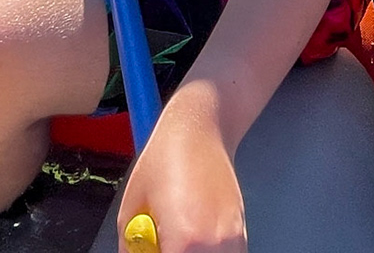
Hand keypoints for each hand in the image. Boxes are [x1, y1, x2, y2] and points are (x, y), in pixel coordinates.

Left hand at [117, 120, 245, 252]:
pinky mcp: (242, 237)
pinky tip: (191, 239)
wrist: (200, 132)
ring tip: (173, 239)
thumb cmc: (162, 163)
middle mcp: (217, 246)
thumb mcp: (131, 211)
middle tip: (159, 243)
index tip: (150, 250)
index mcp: (186, 241)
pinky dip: (204, 252)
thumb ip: (133, 249)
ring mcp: (235, 243)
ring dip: (187, 252)